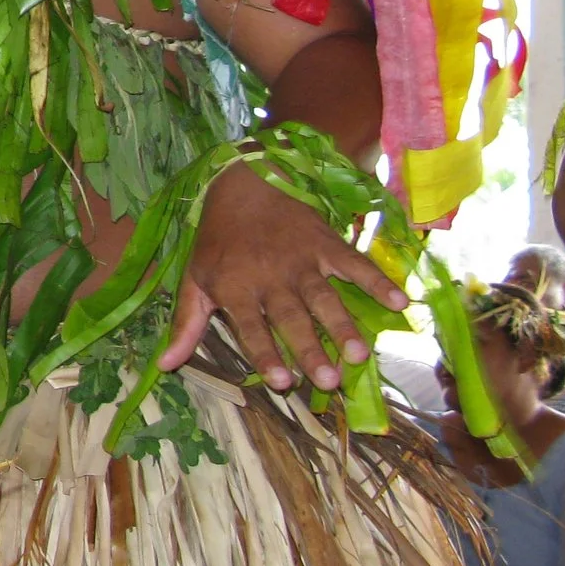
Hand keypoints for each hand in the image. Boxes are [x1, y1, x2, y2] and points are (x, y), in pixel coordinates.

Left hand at [156, 163, 406, 391]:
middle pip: (292, 318)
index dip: (266, 354)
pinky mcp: (326, 244)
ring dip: (343, 326)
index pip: (250, 327)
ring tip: (359, 355)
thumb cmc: (217, 240)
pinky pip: (354, 264)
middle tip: (328, 381)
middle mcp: (270, 277)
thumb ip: (185, 323)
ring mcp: (302, 260)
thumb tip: (165, 365)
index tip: (282, 383)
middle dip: (310, 349)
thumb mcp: (194, 278)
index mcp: (236, 288)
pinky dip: (377, 282)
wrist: (244, 182)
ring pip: (325, 298)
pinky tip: (399, 302)